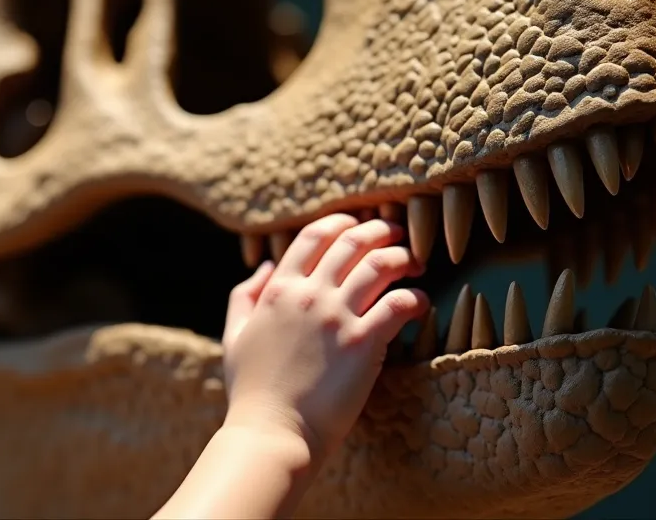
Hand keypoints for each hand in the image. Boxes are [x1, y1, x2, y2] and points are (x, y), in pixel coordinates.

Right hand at [220, 214, 428, 458]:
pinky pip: (399, 305)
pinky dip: (415, 298)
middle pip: (352, 242)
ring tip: (414, 262)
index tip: (359, 226)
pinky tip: (420, 304)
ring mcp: (337, 317)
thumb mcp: (235, 335)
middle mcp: (309, 295)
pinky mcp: (363, 343)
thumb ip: (245, 296)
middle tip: (397, 234)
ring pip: (380, 265)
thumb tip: (265, 266)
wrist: (272, 431)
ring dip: (402, 257)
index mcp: (278, 289)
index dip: (341, 223)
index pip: (314, 235)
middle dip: (380, 231)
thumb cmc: (252, 390)